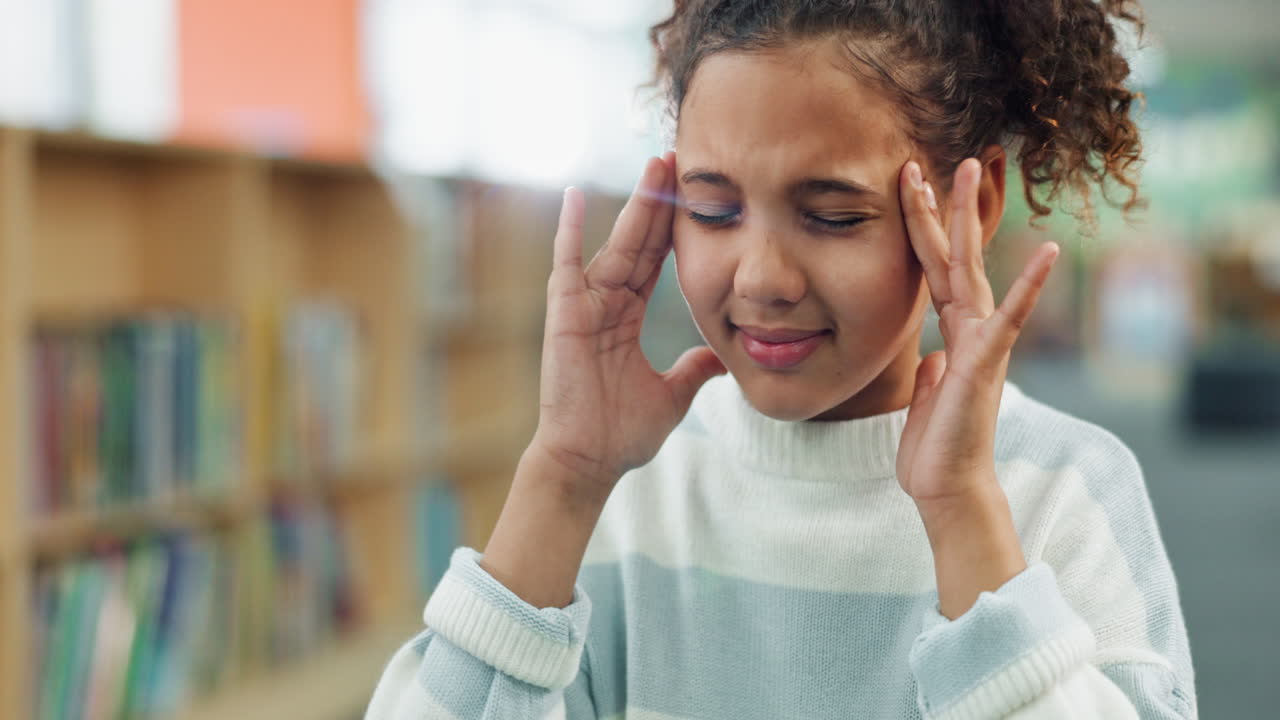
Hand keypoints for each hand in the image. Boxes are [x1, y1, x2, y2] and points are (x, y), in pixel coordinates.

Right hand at [531, 153, 726, 503]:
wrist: (589, 461)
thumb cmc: (621, 433)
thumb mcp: (673, 395)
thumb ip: (694, 370)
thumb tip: (722, 357)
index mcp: (626, 317)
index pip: (656, 260)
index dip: (675, 226)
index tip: (695, 192)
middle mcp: (605, 303)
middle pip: (639, 242)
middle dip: (659, 201)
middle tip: (677, 158)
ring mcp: (583, 306)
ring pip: (615, 245)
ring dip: (635, 206)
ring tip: (654, 167)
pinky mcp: (563, 314)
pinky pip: (565, 265)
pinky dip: (567, 231)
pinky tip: (572, 195)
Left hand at [895, 158, 1059, 506]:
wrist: (947, 486)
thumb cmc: (936, 446)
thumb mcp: (926, 397)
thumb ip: (932, 369)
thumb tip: (931, 357)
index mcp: (953, 332)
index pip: (932, 268)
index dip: (919, 227)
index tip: (906, 186)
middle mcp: (970, 328)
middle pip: (950, 255)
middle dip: (938, 207)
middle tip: (925, 159)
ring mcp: (981, 341)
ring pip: (970, 269)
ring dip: (968, 220)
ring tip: (970, 171)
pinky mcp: (986, 362)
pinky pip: (1011, 318)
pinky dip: (1029, 287)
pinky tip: (1047, 253)